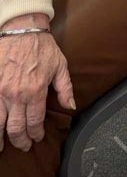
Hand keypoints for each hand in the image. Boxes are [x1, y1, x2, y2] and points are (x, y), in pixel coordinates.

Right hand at [0, 14, 74, 151]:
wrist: (22, 29)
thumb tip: (70, 106)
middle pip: (16, 127)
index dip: (36, 133)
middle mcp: (16, 95)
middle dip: (20, 140)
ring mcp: (0, 92)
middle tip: (23, 146)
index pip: (35, 121)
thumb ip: (65, 88)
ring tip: (2, 147)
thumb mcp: (60, 65)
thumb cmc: (42, 46)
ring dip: (0, 139)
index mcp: (36, 90)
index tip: (37, 138)